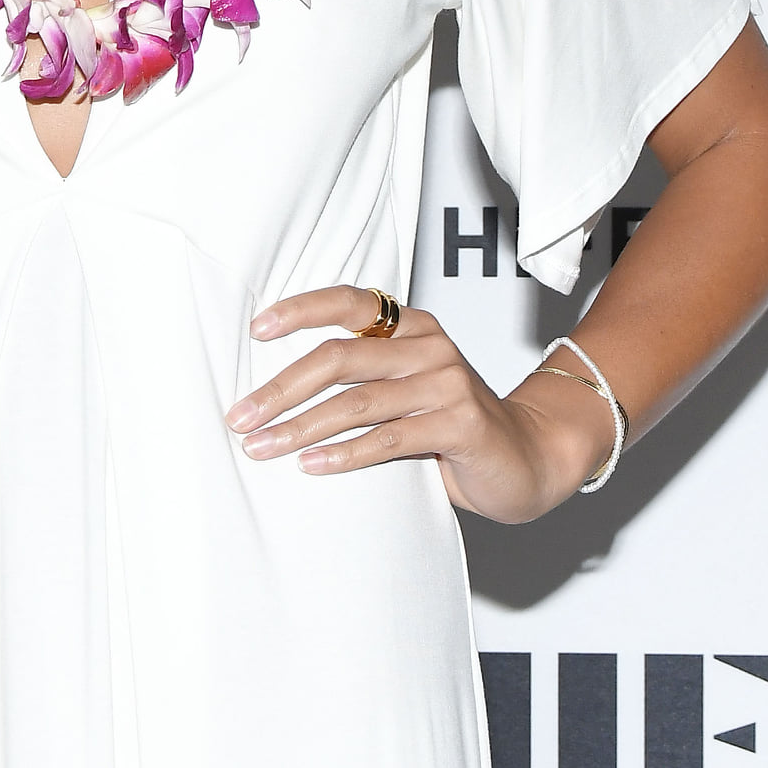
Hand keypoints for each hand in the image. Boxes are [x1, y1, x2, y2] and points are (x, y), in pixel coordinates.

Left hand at [224, 286, 615, 522]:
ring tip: (262, 447)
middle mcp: (430, 345)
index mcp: (412, 326)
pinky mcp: (461, 424)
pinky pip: (389, 438)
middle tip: (240, 417)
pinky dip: (343, 454)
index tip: (255, 329)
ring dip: (300, 427)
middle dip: (281, 388)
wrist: (527, 458)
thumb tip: (275, 389)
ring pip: (357, 401)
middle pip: (340, 357)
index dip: (299, 310)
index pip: (347, 302)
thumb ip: (362, 375)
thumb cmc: (452, 423)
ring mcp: (448, 383)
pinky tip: (310, 465)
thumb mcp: (406, 387)